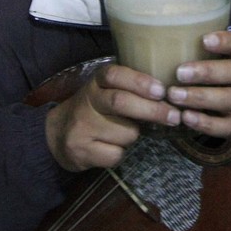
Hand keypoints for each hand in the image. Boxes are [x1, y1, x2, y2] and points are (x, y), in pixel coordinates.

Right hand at [45, 64, 181, 171]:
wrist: (56, 134)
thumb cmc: (93, 109)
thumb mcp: (105, 91)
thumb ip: (129, 88)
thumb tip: (169, 95)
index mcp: (96, 83)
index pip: (115, 75)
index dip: (139, 81)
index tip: (161, 90)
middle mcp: (87, 102)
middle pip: (121, 102)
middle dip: (152, 110)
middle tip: (174, 116)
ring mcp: (82, 127)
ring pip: (125, 133)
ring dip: (133, 135)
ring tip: (122, 132)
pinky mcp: (81, 151)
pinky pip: (116, 155)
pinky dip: (120, 153)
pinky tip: (109, 147)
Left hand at [166, 31, 230, 143]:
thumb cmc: (228, 76)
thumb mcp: (226, 60)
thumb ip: (202, 49)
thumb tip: (160, 32)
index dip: (226, 41)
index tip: (205, 39)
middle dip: (207, 72)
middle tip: (180, 72)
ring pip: (227, 99)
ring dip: (199, 97)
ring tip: (174, 95)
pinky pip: (223, 126)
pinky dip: (204, 123)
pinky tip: (185, 117)